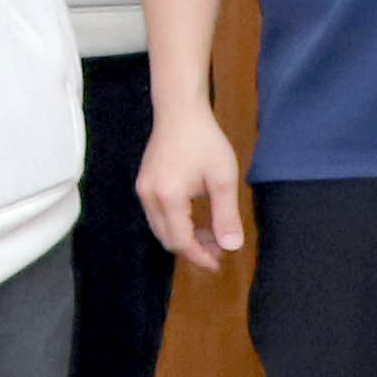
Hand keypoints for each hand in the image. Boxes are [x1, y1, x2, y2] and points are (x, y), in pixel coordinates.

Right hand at [137, 100, 248, 271]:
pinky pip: (157, 215)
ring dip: (183, 237)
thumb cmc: (204, 141)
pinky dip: (175, 224)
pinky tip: (194, 217)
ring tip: (210, 232)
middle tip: (219, 247)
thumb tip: (232, 246)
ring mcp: (143, 190)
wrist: (179, 112)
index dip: (199, 257)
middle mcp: (149, 197)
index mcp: (169, 198)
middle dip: (193, 249)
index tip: (219, 264)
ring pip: (160, 228)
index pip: (181, 241)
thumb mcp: (223, 179)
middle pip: (167, 239)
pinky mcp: (144, 183)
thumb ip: (227, 215)